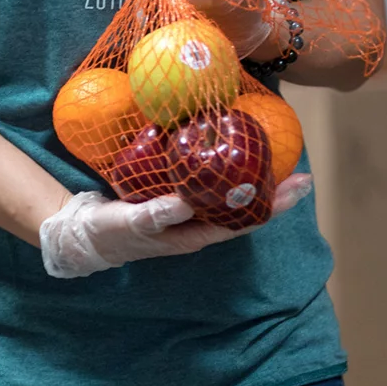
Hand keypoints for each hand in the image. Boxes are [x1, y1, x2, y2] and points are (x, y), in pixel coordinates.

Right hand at [38, 176, 314, 277]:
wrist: (85, 234)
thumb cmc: (109, 232)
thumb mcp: (128, 223)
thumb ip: (154, 215)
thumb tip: (185, 202)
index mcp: (195, 235)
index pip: (244, 220)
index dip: (274, 205)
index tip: (299, 186)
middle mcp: (199, 224)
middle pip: (246, 208)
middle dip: (275, 191)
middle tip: (301, 169)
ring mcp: (190, 212)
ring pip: (231, 195)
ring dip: (254, 178)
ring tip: (276, 156)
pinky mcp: (177, 197)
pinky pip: (209, 183)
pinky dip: (225, 169)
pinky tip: (229, 151)